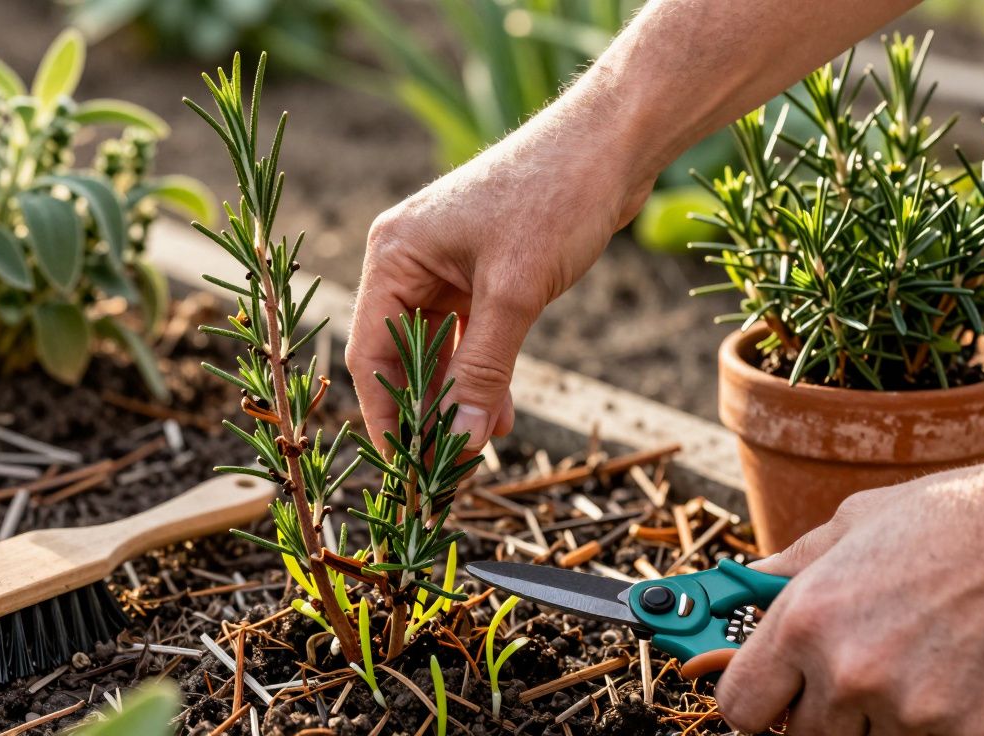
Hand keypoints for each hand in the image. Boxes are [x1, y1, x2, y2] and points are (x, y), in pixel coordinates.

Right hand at [346, 90, 653, 450]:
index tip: (404, 467)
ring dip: (458, 397)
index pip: (371, 352)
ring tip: (481, 443)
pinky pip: (468, 335)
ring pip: (437, 350)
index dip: (386, 414)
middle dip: (426, 410)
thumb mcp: (514, 294)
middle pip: (400, 354)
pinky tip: (498, 411)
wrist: (611, 144)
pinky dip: (481, 372)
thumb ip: (481, 370)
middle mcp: (409, 261)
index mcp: (394, 255)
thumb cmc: (553, 199)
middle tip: (449, 464)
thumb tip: (458, 440)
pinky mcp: (480, 272)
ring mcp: (444, 266)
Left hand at [717, 449, 983, 734]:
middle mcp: (849, 671)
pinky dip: (932, 728)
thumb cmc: (945, 519)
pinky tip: (950, 684)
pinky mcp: (971, 733)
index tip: (771, 696)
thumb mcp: (852, 525)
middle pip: (804, 735)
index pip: (740, 706)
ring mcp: (912, 709)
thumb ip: (792, 566)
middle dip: (821, 709)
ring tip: (909, 667)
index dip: (755, 702)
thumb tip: (748, 580)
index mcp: (805, 620)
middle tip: (854, 673)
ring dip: (878, 720)